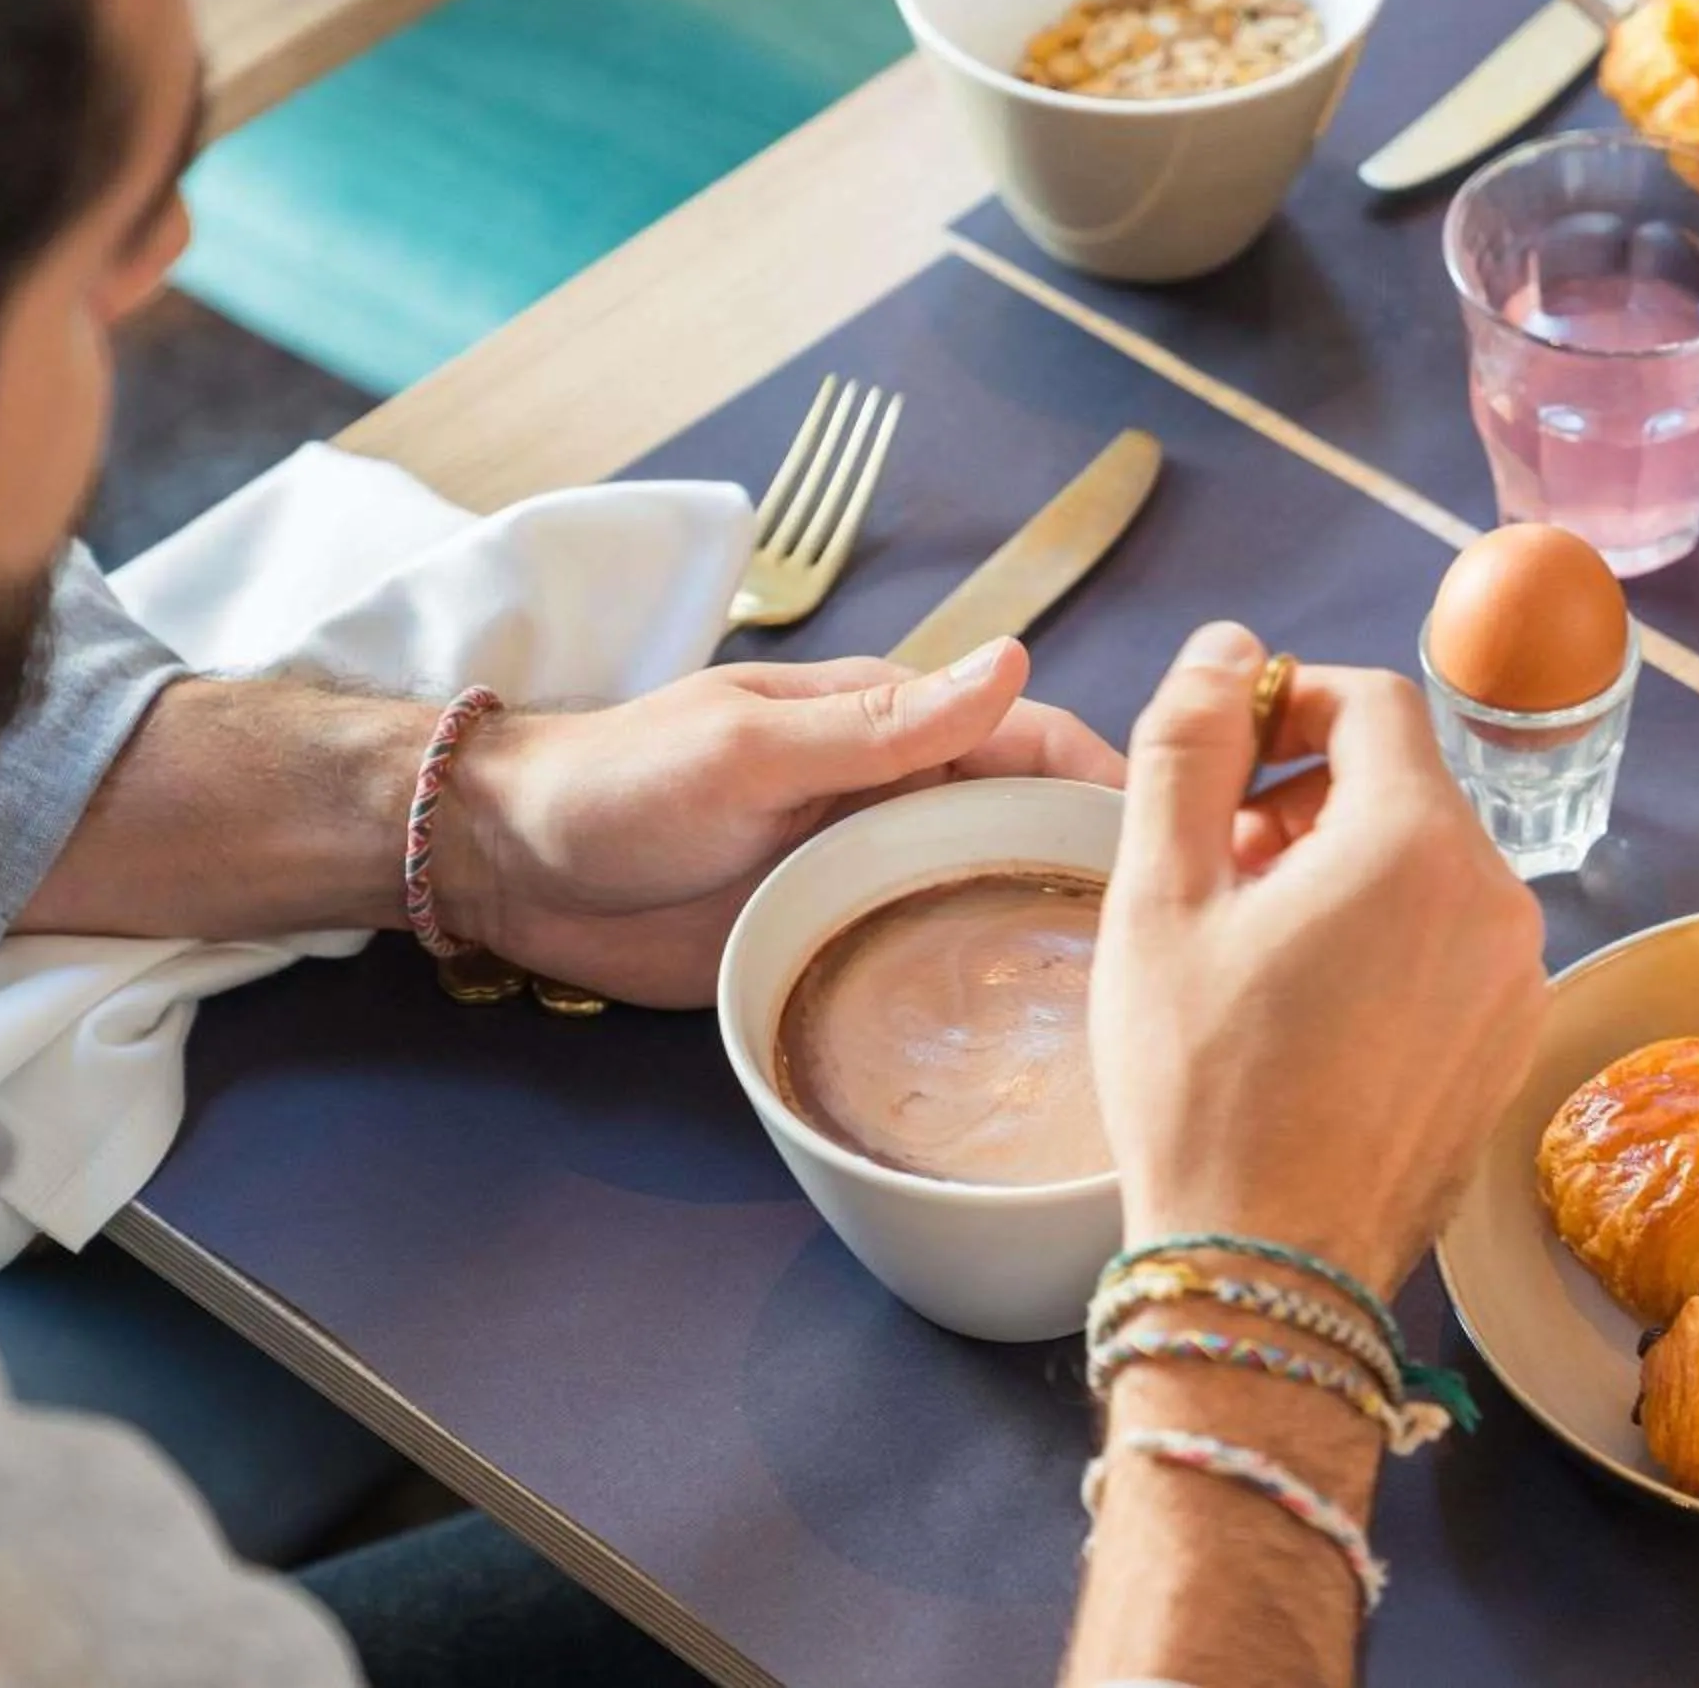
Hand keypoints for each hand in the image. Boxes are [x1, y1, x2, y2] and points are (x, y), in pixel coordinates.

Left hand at [435, 640, 1122, 1005]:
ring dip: (1056, 939)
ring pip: (995, 900)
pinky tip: (1036, 1037)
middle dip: (1106, 872)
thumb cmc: (622, 783)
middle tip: (1183, 944)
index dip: (1113, 780)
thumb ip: (881, 724)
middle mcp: (901, 798)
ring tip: (1135, 1004)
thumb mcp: (751, 746)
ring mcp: (872, 876)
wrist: (509, 868)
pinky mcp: (840, 944)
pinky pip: (932, 966)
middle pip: (1033, 828)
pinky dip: (985, 990)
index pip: (1034, 740)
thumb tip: (1016, 661)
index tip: (1189, 836)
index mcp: (893, 725)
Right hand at [1093, 622, 1547, 1294]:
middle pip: (1404, 785)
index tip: (1222, 748)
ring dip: (1339, 865)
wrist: (1266, 1268)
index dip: (1289, 700)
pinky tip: (1301, 999)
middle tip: (1213, 851)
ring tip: (1246, 933)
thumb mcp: (1160, 892)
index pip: (1373, 702)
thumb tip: (1226, 645)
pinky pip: (1449, 944)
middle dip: (1306, 791)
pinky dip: (1382, 935)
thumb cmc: (1201, 1084)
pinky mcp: (1508, 1046)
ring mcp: (1514, 981)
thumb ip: (1190, 741)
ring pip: (1427, 867)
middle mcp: (1496, 900)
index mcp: (1418, 843)